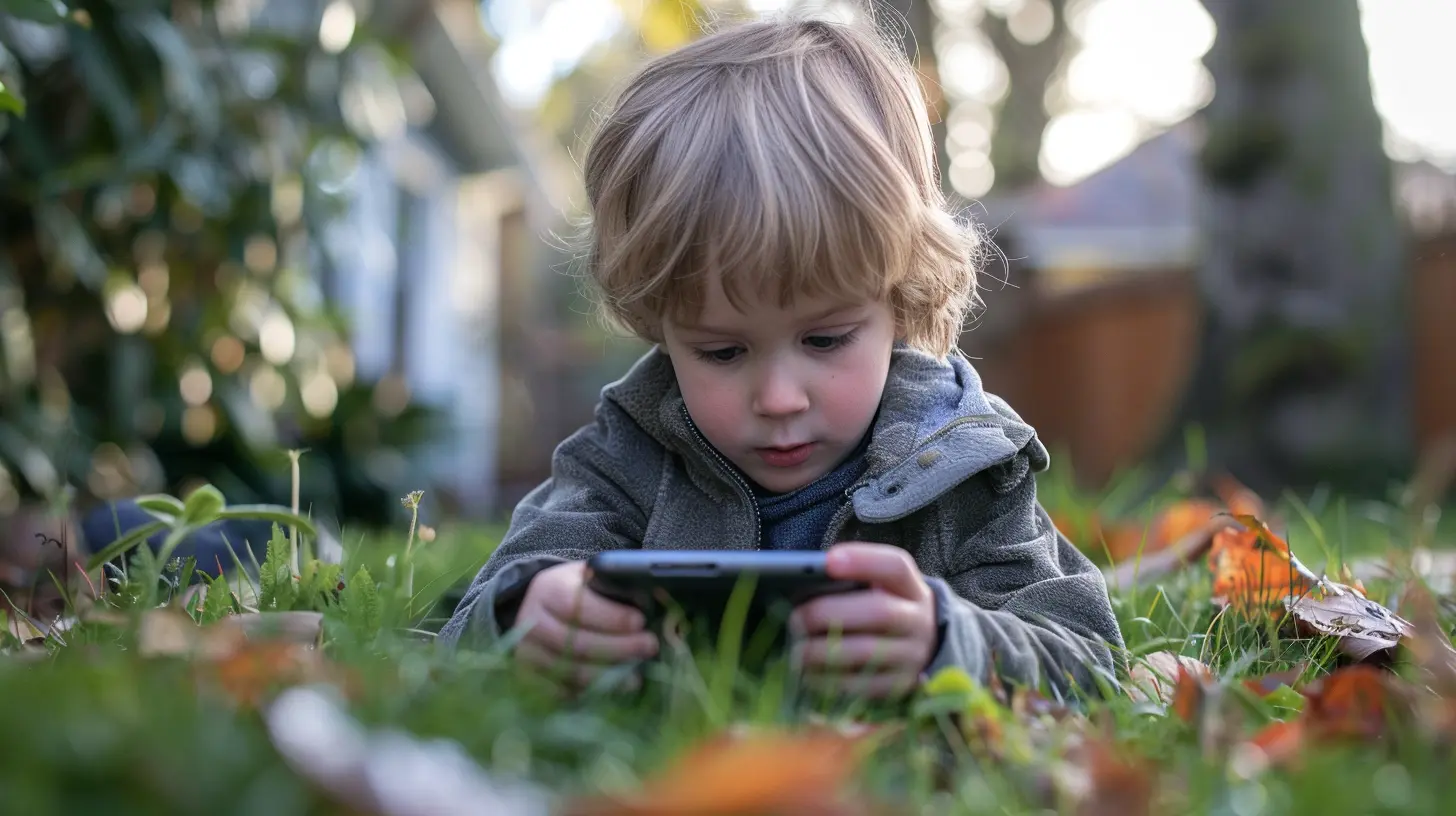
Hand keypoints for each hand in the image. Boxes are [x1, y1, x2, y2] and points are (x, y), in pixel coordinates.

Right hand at [512, 560, 657, 690]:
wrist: (540, 612)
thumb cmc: (575, 594)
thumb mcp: (590, 579)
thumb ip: (612, 586)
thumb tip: (654, 599)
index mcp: (548, 589)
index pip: (577, 605)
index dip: (610, 617)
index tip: (640, 621)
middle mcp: (531, 621)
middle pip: (576, 643)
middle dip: (619, 648)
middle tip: (649, 647)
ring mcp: (526, 653)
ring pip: (570, 672)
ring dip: (608, 676)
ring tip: (637, 677)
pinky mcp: (528, 679)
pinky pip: (561, 693)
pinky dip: (589, 693)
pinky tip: (611, 689)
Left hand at [790, 542, 937, 698]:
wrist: (921, 648)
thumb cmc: (882, 608)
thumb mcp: (878, 588)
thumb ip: (849, 581)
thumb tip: (803, 581)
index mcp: (909, 587)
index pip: (895, 566)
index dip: (863, 561)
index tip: (828, 561)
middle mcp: (918, 620)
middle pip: (878, 612)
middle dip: (828, 614)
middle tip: (795, 620)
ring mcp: (913, 656)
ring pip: (867, 652)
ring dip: (823, 652)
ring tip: (797, 651)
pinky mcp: (901, 686)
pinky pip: (863, 686)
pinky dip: (830, 681)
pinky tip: (809, 674)